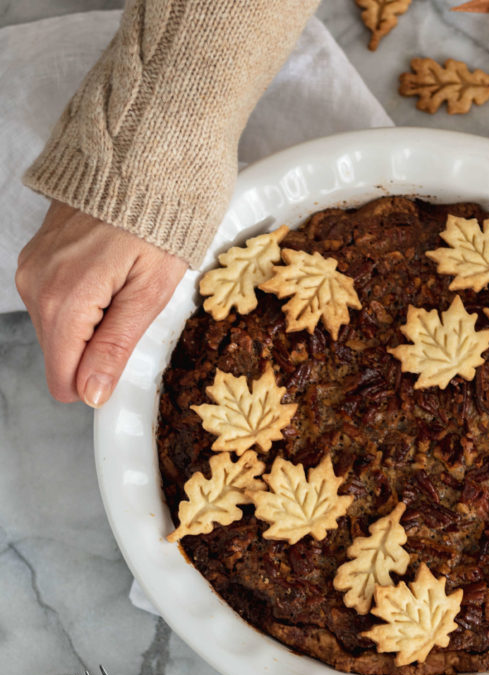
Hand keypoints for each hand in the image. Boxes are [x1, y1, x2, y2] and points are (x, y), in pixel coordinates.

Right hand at [16, 200, 187, 406]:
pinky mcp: (33, 259)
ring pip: (56, 331)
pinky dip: (80, 302)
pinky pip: (52, 303)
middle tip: (129, 308)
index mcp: (65, 300)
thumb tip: (92, 393)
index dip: (95, 381)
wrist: (139, 164)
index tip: (123, 356)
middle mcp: (36, 285)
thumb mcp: (149, 294)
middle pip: (59, 356)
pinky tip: (104, 276)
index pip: (64, 377)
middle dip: (94, 348)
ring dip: (88, 324)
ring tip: (119, 287)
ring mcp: (30, 269)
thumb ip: (115, 347)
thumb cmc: (156, 225)